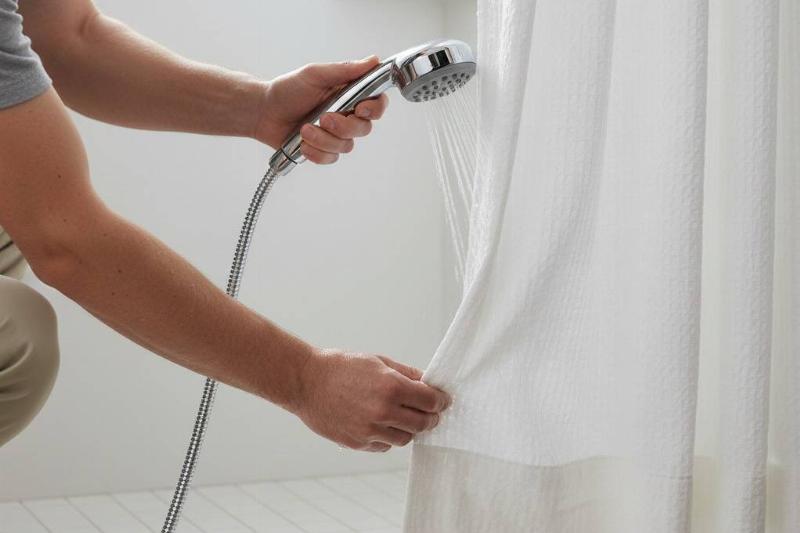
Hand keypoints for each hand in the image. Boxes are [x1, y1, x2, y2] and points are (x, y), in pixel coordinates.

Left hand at [254, 56, 389, 163]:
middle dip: (344, 126)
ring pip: (346, 146)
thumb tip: (372, 60)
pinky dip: (316, 152)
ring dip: (324, 139)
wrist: (263, 112)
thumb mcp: (315, 74)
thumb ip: (345, 70)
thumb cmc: (287, 90)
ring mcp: (335, 135)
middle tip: (324, 118)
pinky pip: (331, 158)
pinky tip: (303, 143)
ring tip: (304, 129)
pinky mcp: (324, 150)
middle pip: (363, 129)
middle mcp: (346, 115)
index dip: (374, 109)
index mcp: (349, 95)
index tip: (360, 109)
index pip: (376, 104)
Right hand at [292, 349, 450, 451]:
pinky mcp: (357, 443)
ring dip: (409, 429)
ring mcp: (369, 431)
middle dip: (430, 418)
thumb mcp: (378, 361)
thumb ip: (406, 374)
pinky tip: (381, 424)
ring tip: (404, 417)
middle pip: (422, 424)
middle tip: (430, 413)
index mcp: (392, 387)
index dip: (440, 401)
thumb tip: (428, 383)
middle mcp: (383, 411)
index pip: (430, 401)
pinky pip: (383, 446)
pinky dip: (388, 437)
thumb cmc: (341, 367)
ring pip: (405, 439)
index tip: (442, 400)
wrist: (306, 381)